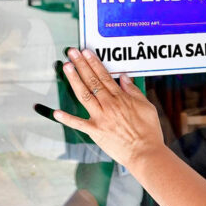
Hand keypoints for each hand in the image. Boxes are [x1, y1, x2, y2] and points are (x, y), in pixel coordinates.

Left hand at [51, 48, 165, 168]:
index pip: (104, 76)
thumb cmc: (149, 131)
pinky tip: (56, 112)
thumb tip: (124, 78)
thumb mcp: (146, 106)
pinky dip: (66, 118)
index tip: (86, 52)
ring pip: (84, 95)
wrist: (145, 153)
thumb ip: (134, 91)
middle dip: (81, 65)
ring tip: (66, 67)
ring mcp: (100, 118)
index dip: (94, 63)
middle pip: (92, 81)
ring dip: (74, 80)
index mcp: (121, 98)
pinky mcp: (95, 132)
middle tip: (72, 52)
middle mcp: (109, 105)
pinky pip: (78, 124)